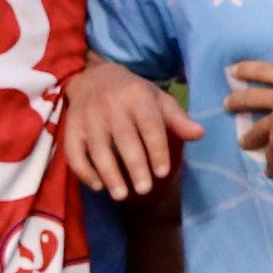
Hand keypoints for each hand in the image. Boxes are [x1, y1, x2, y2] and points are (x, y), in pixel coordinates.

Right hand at [66, 58, 203, 199]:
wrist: (93, 76)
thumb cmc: (132, 93)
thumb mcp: (157, 99)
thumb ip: (177, 119)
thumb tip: (200, 134)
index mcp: (137, 96)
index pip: (149, 126)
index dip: (157, 150)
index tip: (162, 172)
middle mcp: (111, 105)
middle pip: (124, 139)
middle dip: (135, 166)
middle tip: (144, 189)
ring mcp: (88, 117)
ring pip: (98, 149)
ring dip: (109, 174)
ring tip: (121, 195)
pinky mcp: (71, 127)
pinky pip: (74, 152)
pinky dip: (84, 171)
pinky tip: (97, 186)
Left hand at [227, 43, 272, 178]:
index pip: (268, 72)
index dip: (250, 69)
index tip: (233, 69)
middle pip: (254, 99)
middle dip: (239, 101)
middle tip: (225, 104)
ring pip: (259, 129)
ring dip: (249, 135)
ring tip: (240, 142)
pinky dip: (272, 165)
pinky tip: (270, 173)